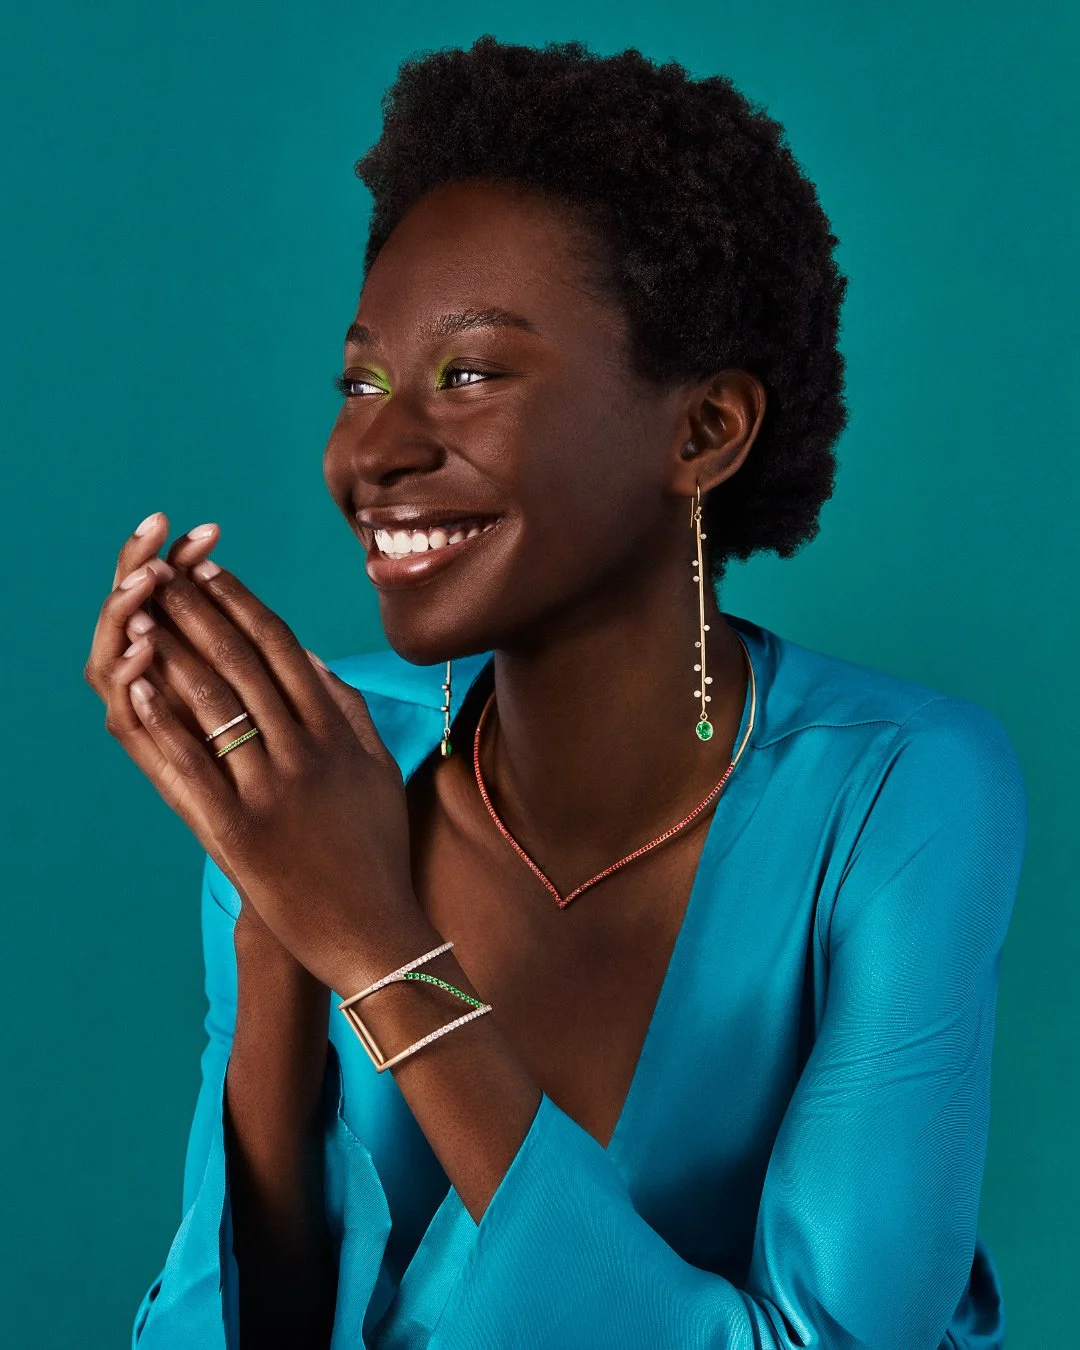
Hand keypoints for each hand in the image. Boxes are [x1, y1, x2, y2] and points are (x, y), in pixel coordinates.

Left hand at [87, 531, 417, 993]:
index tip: (210, 571)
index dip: (242, 605)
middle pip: (242, 665)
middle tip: (163, 573)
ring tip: (140, 614)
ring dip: (172, 652)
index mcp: (337, 735)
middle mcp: (305, 754)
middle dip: (198, 612)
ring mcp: (271, 793)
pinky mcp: (239, 834)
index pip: (283, 651)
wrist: (376, 933)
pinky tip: (137, 687)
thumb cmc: (378, 850)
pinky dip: (162, 723)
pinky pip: (192, 768)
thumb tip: (309, 655)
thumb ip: (348, 709)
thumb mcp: (377, 769)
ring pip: (215, 706)